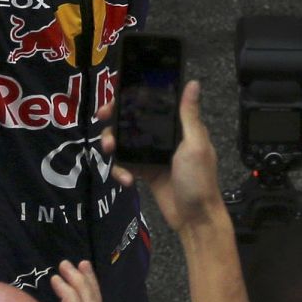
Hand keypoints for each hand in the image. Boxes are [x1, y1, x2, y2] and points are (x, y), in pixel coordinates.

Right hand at [104, 80, 225, 232]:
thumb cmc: (199, 179)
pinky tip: (126, 181)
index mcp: (179, 127)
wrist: (195, 218)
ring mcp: (153, 155)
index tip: (116, 95)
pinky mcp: (145, 173)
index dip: (133, 97)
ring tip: (109, 151)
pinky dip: (121, 171)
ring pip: (125, 142)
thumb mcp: (195, 144)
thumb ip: (188, 115)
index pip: (153, 104)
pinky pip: (126, 165)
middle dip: (116, 120)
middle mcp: (165, 137)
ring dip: (113, 145)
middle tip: (102, 118)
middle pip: (133, 121)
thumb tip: (193, 82)